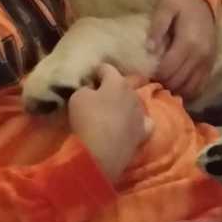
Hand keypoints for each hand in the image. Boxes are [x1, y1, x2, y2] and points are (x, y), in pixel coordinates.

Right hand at [68, 64, 152, 182]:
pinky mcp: (143, 133)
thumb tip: (93, 90)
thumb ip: (86, 89)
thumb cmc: (88, 119)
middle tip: (99, 95)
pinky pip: (144, 122)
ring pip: (133, 103)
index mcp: (117, 82)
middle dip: (112, 87)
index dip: (97, 71)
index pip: (107, 68)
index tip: (90, 77)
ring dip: (124, 104)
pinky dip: (137, 121)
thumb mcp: (77, 97)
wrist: (100, 153)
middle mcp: (133, 94)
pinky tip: (130, 124)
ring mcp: (141, 114)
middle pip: (122, 85)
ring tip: (112, 112)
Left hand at [147, 0, 215, 101]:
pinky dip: (190, 91)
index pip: (169, 69)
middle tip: (151, 84)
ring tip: (163, 88)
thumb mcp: (165, 8)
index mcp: (187, 42)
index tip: (144, 77)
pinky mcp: (212, 62)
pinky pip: (202, 84)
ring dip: (176, 91)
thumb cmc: (180, 1)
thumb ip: (157, 28)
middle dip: (164, 85)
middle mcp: (200, 55)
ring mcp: (208, 60)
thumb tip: (149, 49)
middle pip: (179, 81)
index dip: (155, 76)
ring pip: (191, 87)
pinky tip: (178, 89)